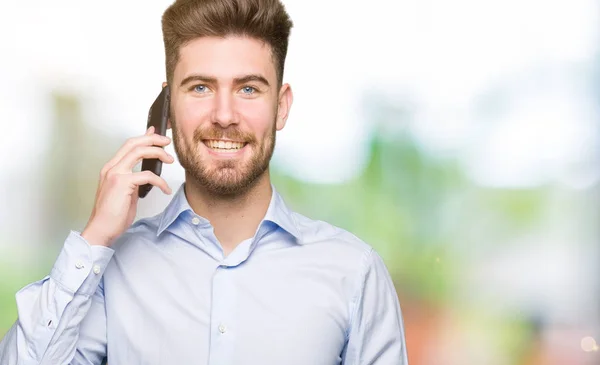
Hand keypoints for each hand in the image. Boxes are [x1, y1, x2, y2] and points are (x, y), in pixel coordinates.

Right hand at [82, 127, 173, 246]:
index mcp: (111, 168)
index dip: (143, 137)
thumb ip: (135, 178)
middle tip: (166, 142)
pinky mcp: (122, 183)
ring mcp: (115, 174)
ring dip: (157, 153)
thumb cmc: (113, 214)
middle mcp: (111, 168)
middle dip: (152, 139)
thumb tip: (146, 170)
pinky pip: (147, 175)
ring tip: (170, 159)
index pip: (128, 145)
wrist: (102, 229)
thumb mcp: (127, 192)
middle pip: (133, 143)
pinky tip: (165, 189)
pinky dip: (160, 181)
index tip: (156, 134)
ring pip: (139, 152)